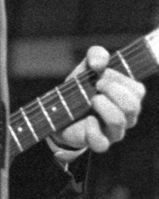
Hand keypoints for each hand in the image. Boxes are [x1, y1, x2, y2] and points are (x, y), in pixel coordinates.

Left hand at [49, 46, 144, 161]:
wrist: (60, 111)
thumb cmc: (81, 88)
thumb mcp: (86, 67)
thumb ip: (96, 54)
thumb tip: (99, 62)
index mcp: (129, 97)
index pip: (137, 90)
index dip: (118, 79)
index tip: (100, 73)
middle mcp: (127, 116)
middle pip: (132, 106)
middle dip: (112, 90)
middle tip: (96, 85)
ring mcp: (114, 132)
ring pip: (119, 121)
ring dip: (102, 105)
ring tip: (90, 100)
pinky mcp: (99, 143)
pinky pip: (101, 143)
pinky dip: (93, 130)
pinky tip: (87, 120)